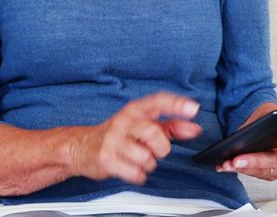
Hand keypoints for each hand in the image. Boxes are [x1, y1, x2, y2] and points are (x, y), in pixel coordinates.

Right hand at [69, 92, 201, 184]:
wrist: (82, 146)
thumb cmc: (118, 134)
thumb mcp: (144, 125)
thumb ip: (171, 125)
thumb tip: (194, 127)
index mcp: (135, 110)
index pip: (158, 101)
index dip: (176, 104)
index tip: (193, 109)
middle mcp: (123, 122)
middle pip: (153, 132)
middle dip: (161, 147)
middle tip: (155, 150)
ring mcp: (113, 140)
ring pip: (145, 156)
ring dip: (149, 163)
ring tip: (140, 159)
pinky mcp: (106, 159)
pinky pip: (134, 172)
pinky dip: (139, 174)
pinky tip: (132, 168)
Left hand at [216, 104, 276, 180]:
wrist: (267, 125)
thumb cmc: (270, 118)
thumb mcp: (268, 113)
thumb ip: (266, 120)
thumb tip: (252, 131)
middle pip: (276, 161)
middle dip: (254, 161)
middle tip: (237, 160)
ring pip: (263, 171)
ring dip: (243, 168)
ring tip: (227, 163)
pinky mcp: (271, 174)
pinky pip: (255, 174)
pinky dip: (240, 170)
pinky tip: (226, 166)